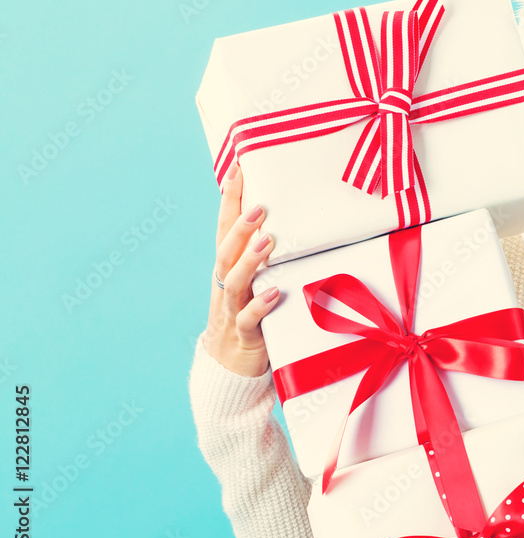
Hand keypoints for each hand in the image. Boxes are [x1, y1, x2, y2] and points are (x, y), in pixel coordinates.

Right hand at [203, 161, 279, 376]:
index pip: (224, 229)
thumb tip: (284, 222)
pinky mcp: (244, 335)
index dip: (229, 200)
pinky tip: (275, 293)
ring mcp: (231, 310)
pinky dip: (260, 304)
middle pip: (225, 250)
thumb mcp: (253, 284)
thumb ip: (262, 257)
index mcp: (227, 270)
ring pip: (233, 282)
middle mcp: (225, 286)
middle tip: (260, 205)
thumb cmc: (247, 318)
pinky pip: (249, 319)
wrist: (228, 368)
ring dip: (250, 260)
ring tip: (268, 241)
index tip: (237, 169)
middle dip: (240, 227)